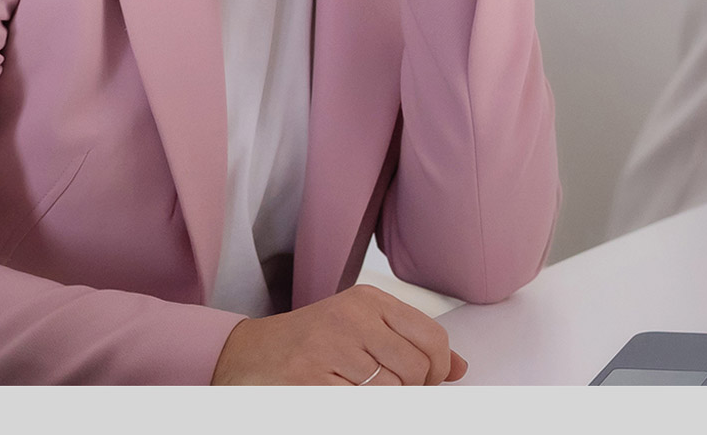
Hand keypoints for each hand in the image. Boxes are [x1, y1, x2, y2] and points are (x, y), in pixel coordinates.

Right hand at [210, 284, 467, 384]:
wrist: (246, 356)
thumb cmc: (308, 344)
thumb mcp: (360, 329)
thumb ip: (408, 343)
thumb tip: (460, 368)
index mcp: (367, 300)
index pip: (432, 338)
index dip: (438, 370)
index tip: (427, 382)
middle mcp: (352, 317)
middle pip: (418, 370)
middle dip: (411, 391)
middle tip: (385, 389)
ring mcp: (332, 348)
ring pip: (395, 392)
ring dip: (384, 401)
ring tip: (357, 390)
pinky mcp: (315, 380)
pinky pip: (365, 405)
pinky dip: (361, 407)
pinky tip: (340, 394)